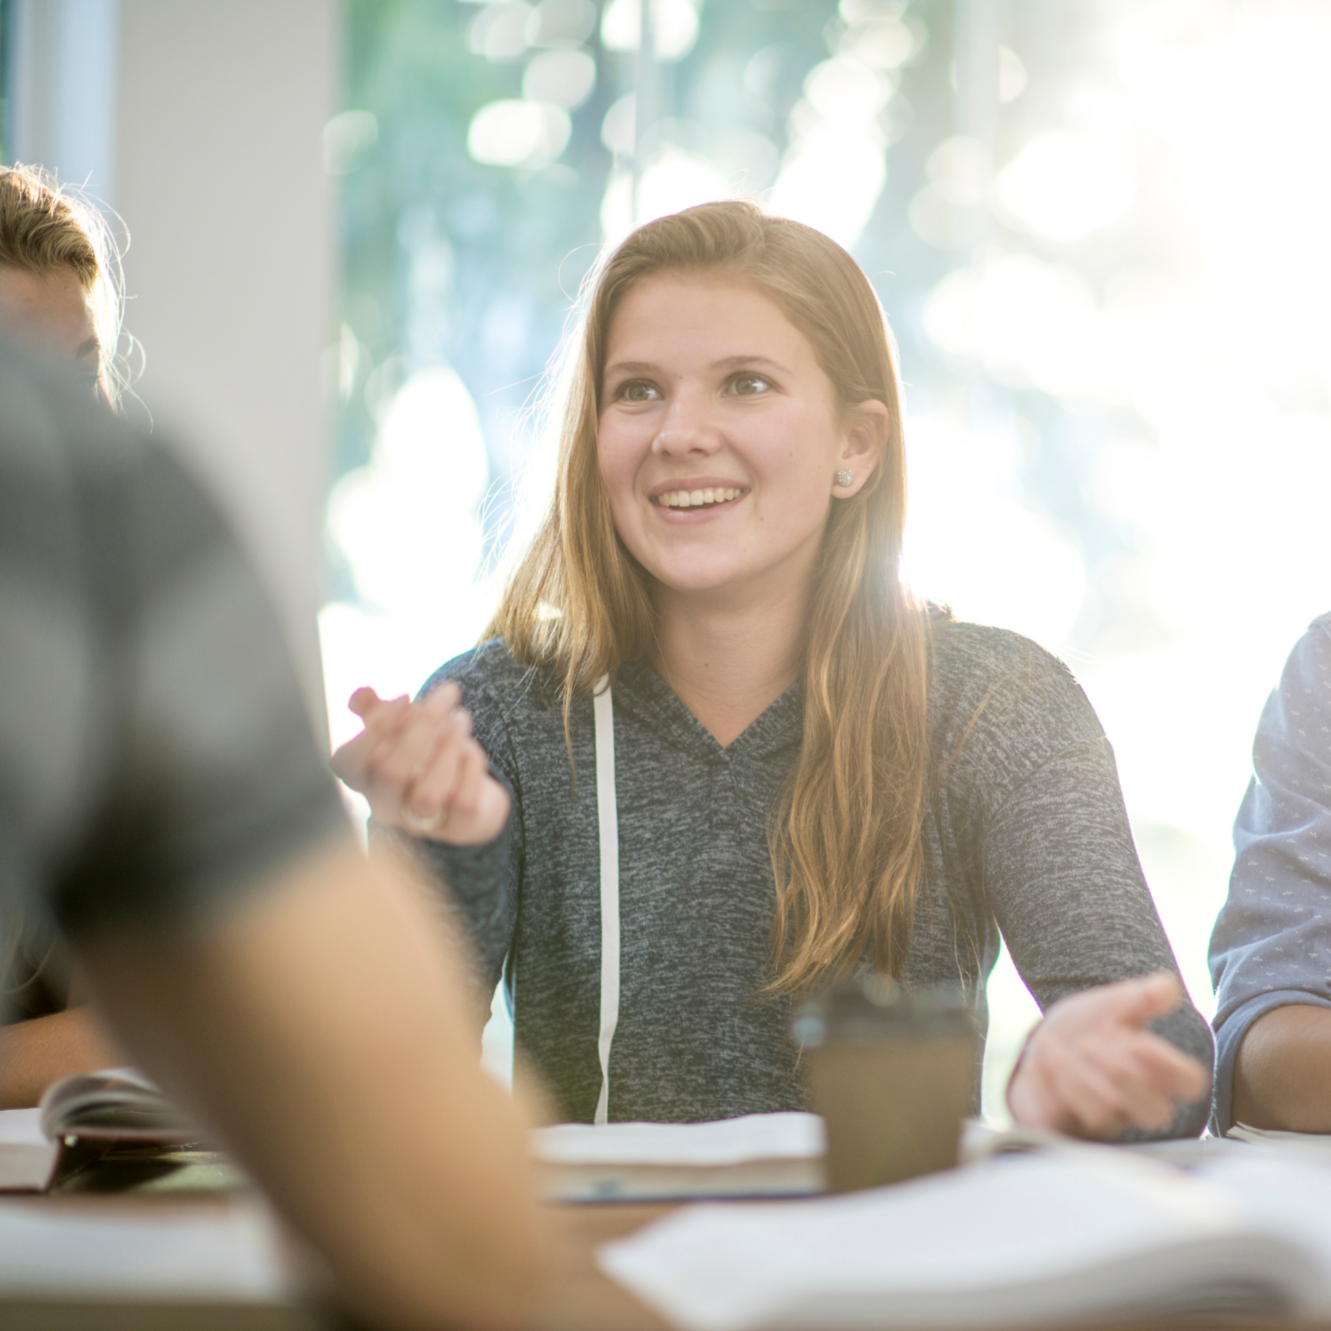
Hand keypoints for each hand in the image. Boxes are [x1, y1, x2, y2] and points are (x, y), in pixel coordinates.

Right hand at [331, 684, 510, 845]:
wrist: (467, 793)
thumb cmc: (423, 756)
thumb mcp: (398, 729)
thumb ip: (375, 710)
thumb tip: (362, 694)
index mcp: (363, 779)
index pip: (347, 762)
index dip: (375, 728)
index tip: (406, 697)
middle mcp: (386, 805)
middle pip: (390, 772)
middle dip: (421, 726)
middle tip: (448, 694)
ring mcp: (420, 823)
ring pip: (427, 795)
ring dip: (448, 748)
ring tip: (461, 718)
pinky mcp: (457, 829)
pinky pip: (462, 804)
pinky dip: (469, 771)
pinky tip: (472, 748)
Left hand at [1006, 972, 1209, 1138]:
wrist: (1044, 1045)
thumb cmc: (1089, 1029)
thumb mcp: (1112, 1007)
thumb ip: (1140, 998)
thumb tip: (1167, 985)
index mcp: (1156, 1073)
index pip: (1190, 1084)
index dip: (1169, 1066)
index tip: (1139, 1041)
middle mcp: (1135, 1104)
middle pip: (1156, 1113)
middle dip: (1123, 1075)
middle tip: (1091, 1045)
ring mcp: (1101, 1121)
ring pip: (1104, 1114)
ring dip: (1077, 1075)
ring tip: (1055, 1045)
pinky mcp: (1064, 1128)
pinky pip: (1061, 1120)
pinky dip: (1048, 1083)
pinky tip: (1040, 1059)